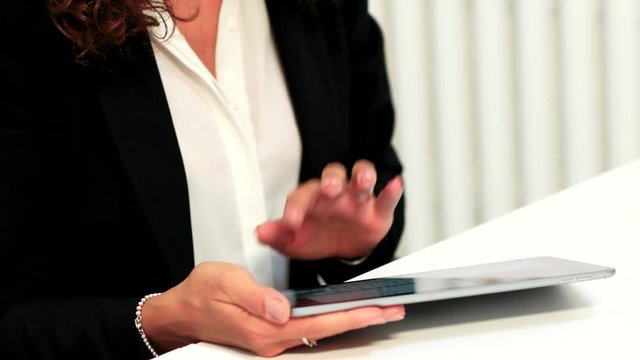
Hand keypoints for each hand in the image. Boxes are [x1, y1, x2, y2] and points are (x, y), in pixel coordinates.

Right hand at [142, 262, 404, 356]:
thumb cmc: (200, 294)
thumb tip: (282, 307)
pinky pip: (307, 329)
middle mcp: (272, 339)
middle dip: (360, 320)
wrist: (180, 312)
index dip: (350, 316)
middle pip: (326, 330)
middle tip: (390, 310)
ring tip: (375, 311)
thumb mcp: (225, 283)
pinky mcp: (269, 334)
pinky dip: (330, 321)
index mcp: (265, 327)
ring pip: (320, 331)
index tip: (376, 309)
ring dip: (349, 321)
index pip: (319, 322)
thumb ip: (256, 295)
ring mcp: (271, 339)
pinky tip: (341, 314)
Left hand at [256, 160, 402, 259]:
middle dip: (331, 179)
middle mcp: (335, 193)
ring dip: (362, 176)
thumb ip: (277, 235)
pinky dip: (392, 191)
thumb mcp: (293, 241)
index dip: (296, 207)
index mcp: (311, 198)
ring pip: (361, 178)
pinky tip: (395, 184)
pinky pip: (386, 198)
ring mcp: (357, 200)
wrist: (341, 249)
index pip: (302, 196)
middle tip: (329, 189)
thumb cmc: (316, 236)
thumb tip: (260, 232)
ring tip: (364, 181)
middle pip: (333, 174)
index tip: (290, 223)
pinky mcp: (378, 211)